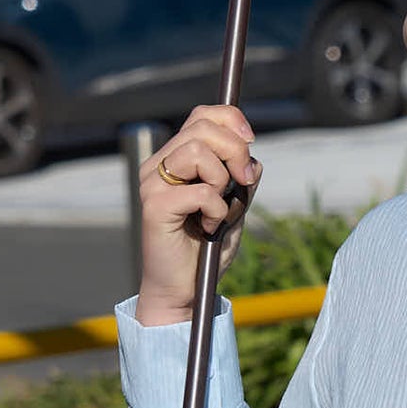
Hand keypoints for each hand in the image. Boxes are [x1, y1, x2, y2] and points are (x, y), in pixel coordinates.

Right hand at [135, 105, 261, 325]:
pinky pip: (200, 191)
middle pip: (203, 128)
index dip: (231, 120)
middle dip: (236, 151)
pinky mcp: (155, 207)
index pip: (201, 116)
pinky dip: (217, 210)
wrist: (185, 291)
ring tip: (218, 211)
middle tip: (243, 183)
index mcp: (175, 160)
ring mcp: (152, 184)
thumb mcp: (234, 208)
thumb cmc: (205, 251)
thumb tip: (253, 158)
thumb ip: (241, 181)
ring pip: (198, 151)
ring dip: (222, 181)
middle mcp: (158, 166)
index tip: (251, 142)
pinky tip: (209, 228)